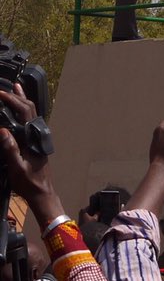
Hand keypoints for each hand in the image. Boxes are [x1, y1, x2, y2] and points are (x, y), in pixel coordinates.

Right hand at [0, 86, 61, 226]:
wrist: (42, 193)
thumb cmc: (29, 183)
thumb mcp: (16, 168)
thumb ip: (10, 149)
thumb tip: (2, 130)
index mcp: (33, 137)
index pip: (24, 112)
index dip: (13, 100)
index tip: (1, 93)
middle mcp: (38, 133)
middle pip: (29, 108)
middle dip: (18, 96)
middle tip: (6, 87)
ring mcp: (37, 137)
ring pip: (31, 113)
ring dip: (23, 100)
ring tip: (16, 89)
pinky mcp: (36, 142)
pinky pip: (30, 120)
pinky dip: (23, 110)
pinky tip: (18, 111)